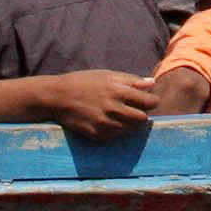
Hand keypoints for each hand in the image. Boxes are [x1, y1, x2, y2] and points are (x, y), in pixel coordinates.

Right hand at [35, 70, 156, 137]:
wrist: (57, 97)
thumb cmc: (83, 82)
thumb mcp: (107, 75)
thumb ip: (131, 80)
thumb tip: (151, 83)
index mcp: (118, 90)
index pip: (149, 102)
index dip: (153, 101)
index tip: (150, 100)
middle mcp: (113, 108)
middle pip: (142, 118)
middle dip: (144, 114)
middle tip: (138, 109)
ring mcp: (104, 123)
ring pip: (131, 129)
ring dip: (132, 123)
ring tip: (126, 115)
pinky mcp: (96, 134)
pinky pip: (117, 135)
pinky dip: (119, 130)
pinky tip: (113, 121)